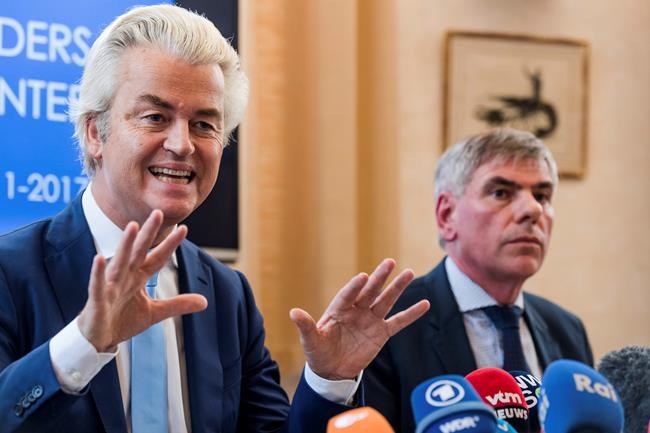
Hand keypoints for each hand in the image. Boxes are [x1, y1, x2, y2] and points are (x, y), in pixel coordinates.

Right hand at [77, 210, 207, 351]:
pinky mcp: (97, 300)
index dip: (170, 244)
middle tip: (158, 213)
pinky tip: (99, 258)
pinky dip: (98, 273)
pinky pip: (97, 285)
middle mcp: (125, 277)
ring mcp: (110, 287)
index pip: (158, 257)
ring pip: (120, 262)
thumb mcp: (155, 312)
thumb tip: (205, 301)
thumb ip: (178, 304)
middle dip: (148, 233)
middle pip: (139, 251)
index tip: (184, 229)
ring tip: (132, 226)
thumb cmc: (121, 321)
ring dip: (126, 245)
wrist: (98, 339)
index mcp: (138, 277)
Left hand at [290, 259, 429, 379]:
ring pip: (386, 300)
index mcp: (338, 309)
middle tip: (389, 262)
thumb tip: (293, 312)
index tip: (363, 277)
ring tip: (409, 272)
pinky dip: (411, 313)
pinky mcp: (381, 333)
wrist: (332, 370)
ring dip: (397, 287)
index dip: (355, 286)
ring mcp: (370, 320)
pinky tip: (424, 304)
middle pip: (370, 291)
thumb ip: (305, 326)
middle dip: (379, 278)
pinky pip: (398, 321)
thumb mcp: (310, 341)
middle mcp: (356, 310)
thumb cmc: (318, 352)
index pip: (348, 295)